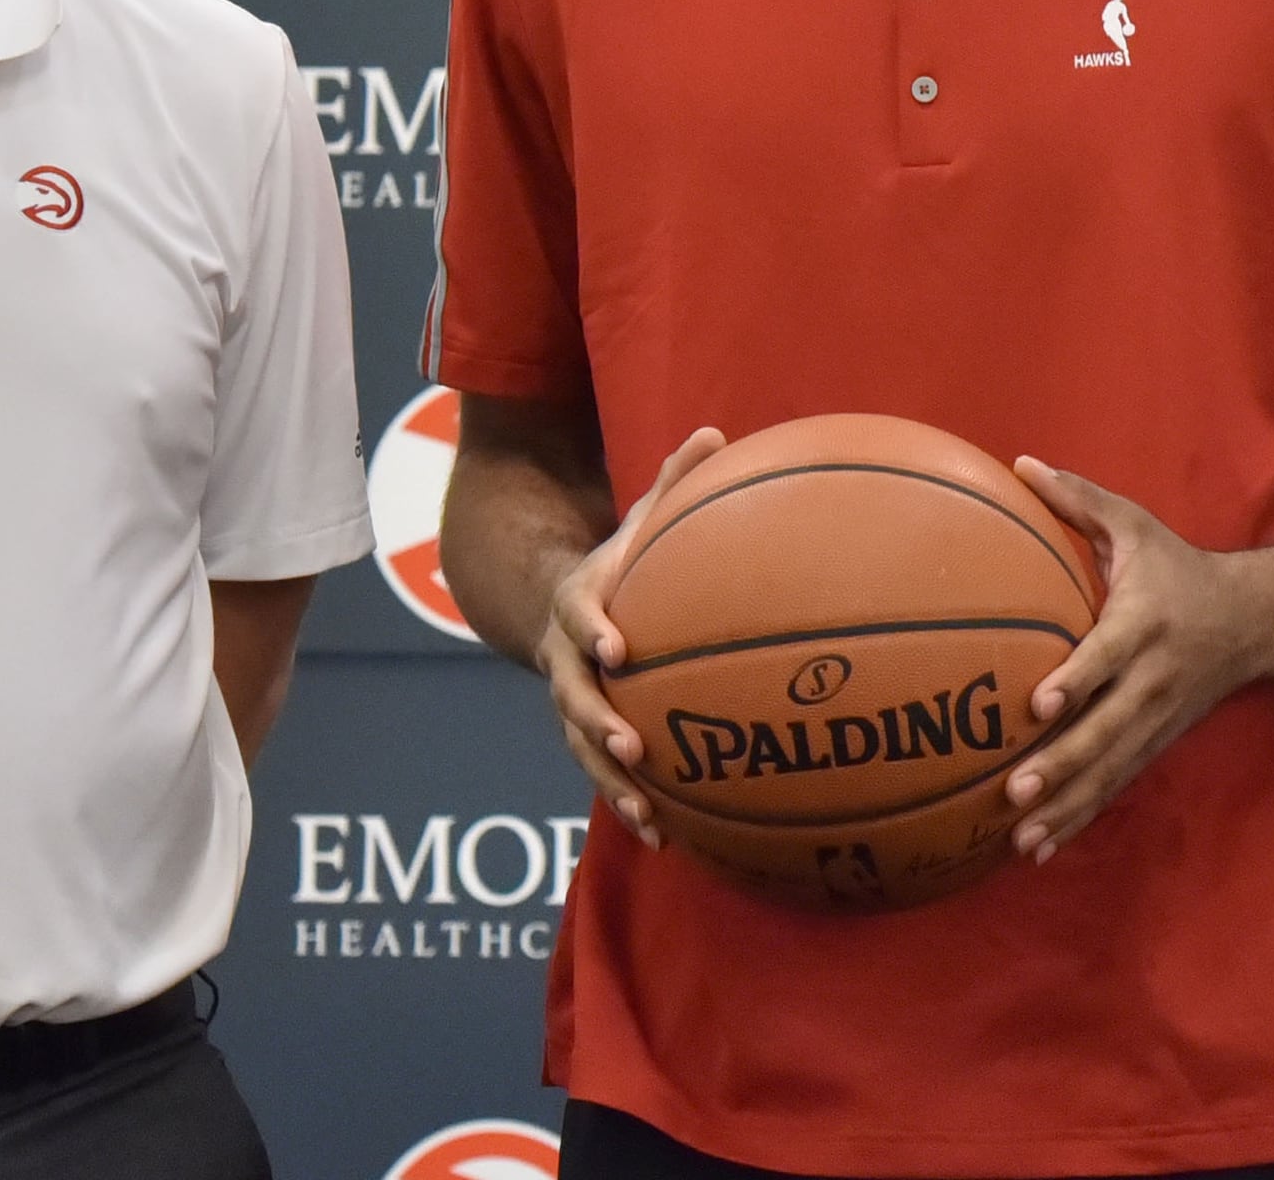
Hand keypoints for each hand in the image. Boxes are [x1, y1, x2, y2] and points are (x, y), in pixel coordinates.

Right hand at [539, 426, 724, 848]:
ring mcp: (571, 701)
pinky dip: (628, 803)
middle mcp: (566, 657)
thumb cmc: (624, 560)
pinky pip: (601, 774)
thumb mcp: (641, 518)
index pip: (579, 615)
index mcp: (580, 601)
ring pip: (582, 748)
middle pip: (573, 695)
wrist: (560, 603)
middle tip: (634, 743)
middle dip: (599, 721)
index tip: (619, 648)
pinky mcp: (586, 734)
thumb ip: (675, 482)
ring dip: (612, 782)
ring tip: (648, 815)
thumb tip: (713, 433)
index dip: (594, 630)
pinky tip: (666, 839)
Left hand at [1005, 456, 1273, 862]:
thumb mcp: (1137, 524)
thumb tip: (1019, 463)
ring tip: (1021, 839)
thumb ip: (1078, 500)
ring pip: (1111, 769)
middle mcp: (1153, 679)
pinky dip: (1080, 816)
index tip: (1037, 706)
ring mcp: (1158, 718)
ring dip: (1067, 805)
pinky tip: (1040, 848)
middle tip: (1014, 790)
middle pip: (1107, 729)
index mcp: (1144, 624)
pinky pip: (1116, 785)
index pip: (1106, 656)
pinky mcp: (1158, 743)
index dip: (1075, 681)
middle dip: (1063, 763)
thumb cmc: (1178, 567)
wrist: (1258, 619)